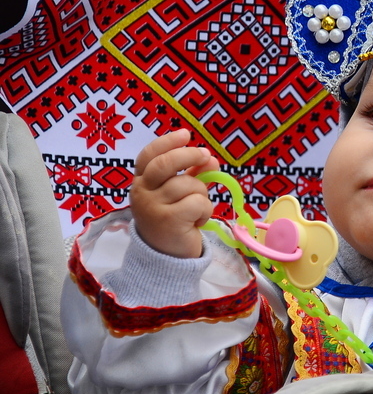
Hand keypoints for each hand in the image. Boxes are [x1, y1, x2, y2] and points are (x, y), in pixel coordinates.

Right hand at [130, 129, 219, 257]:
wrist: (165, 258)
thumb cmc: (173, 220)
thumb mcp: (178, 194)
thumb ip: (192, 174)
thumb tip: (211, 160)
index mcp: (141, 182)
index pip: (148, 155)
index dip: (167, 142)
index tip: (185, 134)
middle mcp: (141, 192)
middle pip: (165, 164)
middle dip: (189, 155)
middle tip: (206, 156)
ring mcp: (152, 207)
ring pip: (189, 185)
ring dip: (202, 195)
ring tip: (196, 210)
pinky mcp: (168, 221)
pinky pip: (198, 203)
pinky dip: (205, 211)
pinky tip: (197, 221)